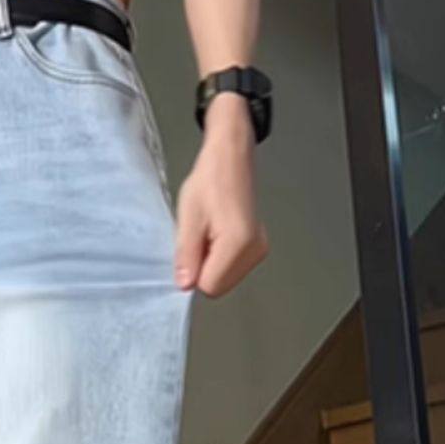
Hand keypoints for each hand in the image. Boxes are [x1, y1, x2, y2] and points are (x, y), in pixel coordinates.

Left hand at [173, 97, 268, 296]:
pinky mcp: (259, 246)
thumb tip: (185, 285)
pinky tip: (218, 233)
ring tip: (210, 231)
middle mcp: (255, 250)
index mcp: (239, 244)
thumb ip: (187, 256)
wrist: (231, 158)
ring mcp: (259, 249)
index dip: (194, 272)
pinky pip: (232, 267)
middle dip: (204, 268)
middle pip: (219, 285)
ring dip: (211, 262)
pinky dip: (220, 257)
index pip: (210, 286)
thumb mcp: (189, 219)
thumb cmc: (209, 181)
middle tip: (200, 237)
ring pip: (225, 278)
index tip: (191, 247)